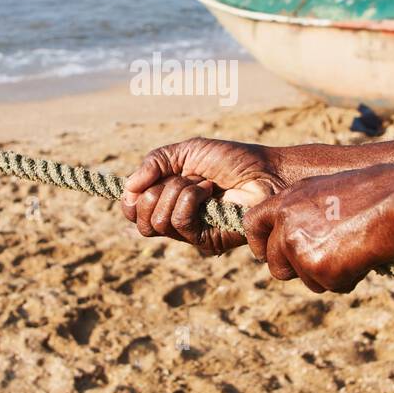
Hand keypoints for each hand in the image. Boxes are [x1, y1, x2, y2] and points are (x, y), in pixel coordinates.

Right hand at [120, 138, 294, 254]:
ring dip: (178, 191)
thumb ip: (154, 163)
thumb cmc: (231, 160)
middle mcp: (175, 219)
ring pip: (157, 221)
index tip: (144, 182)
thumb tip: (127, 188)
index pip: (132, 211)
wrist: (266, 171)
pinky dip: (192, 199)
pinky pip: (180, 223)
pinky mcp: (206, 240)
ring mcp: (191, 232)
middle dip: (156, 191)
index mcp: (167, 200)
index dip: (131, 198)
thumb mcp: (186, 152)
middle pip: (139, 219)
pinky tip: (211, 191)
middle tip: (182, 178)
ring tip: (204, 183)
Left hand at [243, 164, 393, 292]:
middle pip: (274, 263)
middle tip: (325, 259)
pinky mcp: (320, 268)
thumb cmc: (373, 194)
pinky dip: (347, 279)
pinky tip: (363, 256)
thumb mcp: (326, 191)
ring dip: (326, 273)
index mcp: (287, 200)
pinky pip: (330, 286)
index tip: (268, 251)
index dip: (260, 242)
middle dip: (295, 268)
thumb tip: (289, 236)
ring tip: (353, 248)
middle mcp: (287, 223)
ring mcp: (301, 247)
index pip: (252, 224)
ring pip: (304, 278)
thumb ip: (301, 212)